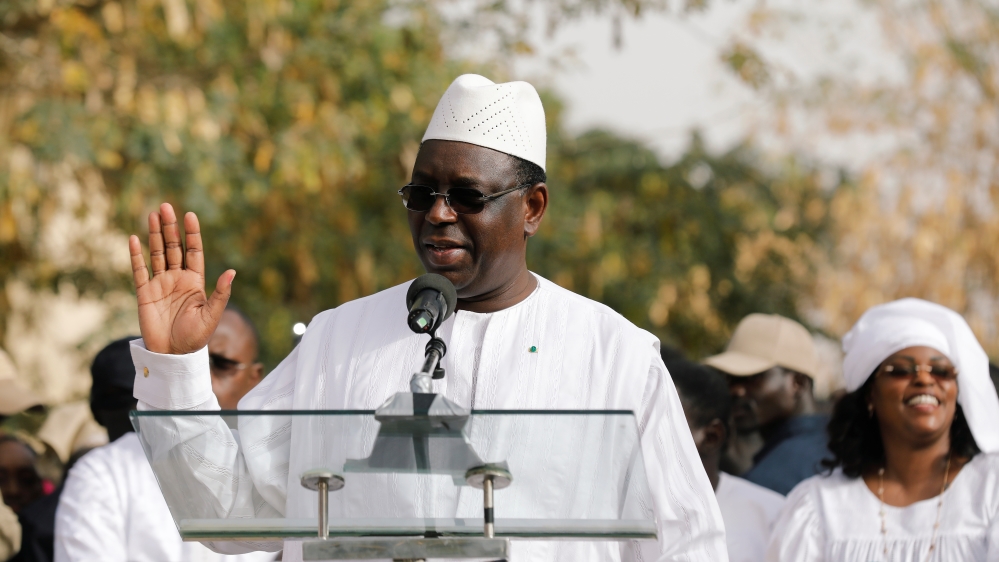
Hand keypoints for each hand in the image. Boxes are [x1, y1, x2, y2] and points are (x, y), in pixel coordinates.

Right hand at [129, 203, 234, 354]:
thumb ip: (220, 293)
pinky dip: (136, 255)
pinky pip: (139, 270)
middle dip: (170, 227)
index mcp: (195, 281)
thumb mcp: (211, 315)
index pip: (193, 251)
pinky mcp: (144, 293)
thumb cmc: (196, 337)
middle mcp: (177, 279)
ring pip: (157, 254)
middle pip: (173, 247)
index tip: (190, 215)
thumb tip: (232, 272)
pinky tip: (134, 238)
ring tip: (153, 214)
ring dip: (154, 235)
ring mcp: (160, 284)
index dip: (191, 234)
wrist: (173, 355)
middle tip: (166, 206)